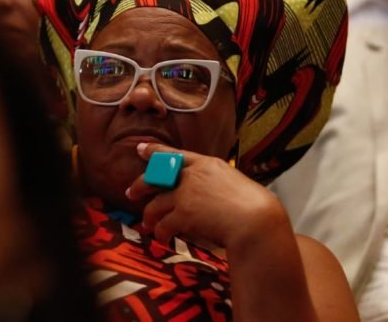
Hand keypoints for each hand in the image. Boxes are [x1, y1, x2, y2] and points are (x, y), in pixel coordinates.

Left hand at [125, 142, 289, 250]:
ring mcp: (186, 193)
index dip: (155, 151)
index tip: (141, 149)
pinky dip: (161, 232)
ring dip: (149, 216)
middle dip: (141, 185)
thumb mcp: (235, 183)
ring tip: (148, 225)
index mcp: (208, 164)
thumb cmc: (255, 207)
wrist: (256, 221)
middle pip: (156, 176)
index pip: (176, 155)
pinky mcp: (183, 213)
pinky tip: (162, 238)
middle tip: (131, 193)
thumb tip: (205, 194)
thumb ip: (216, 183)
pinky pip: (164, 224)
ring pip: (156, 203)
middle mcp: (193, 175)